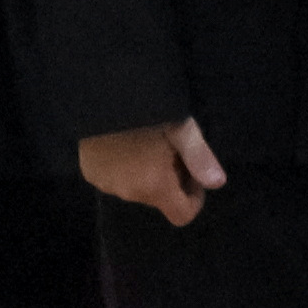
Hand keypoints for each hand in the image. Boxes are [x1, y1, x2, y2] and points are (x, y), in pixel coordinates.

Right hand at [77, 117, 224, 226]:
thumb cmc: (147, 108)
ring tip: (145, 141)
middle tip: (169, 147)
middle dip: (169, 180)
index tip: (190, 170)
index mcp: (154, 185)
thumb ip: (199, 157)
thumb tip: (218, 183)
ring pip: (136, 189)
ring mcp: (105, 183)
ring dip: (145, 174)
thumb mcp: (181, 127)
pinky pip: (114, 179)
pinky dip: (123, 168)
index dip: (193, 198)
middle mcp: (129, 192)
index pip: (182, 215)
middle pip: (159, 199)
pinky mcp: (89, 172)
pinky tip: (122, 141)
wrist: (101, 92)